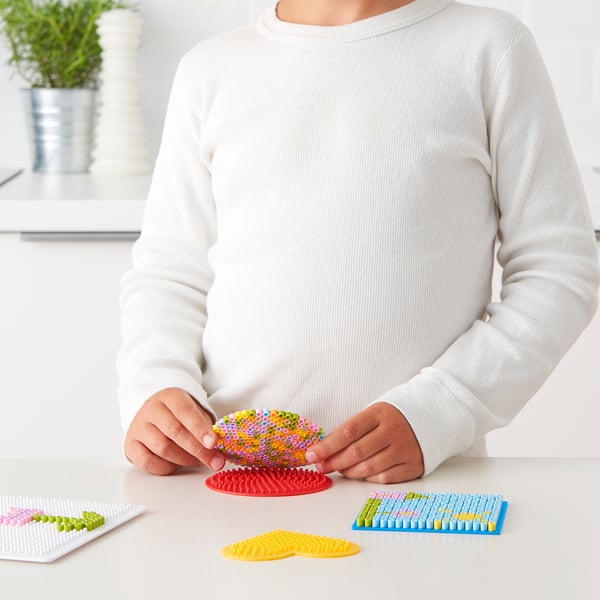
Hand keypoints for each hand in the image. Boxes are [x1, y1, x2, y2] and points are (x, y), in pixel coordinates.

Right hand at [124, 387, 224, 474]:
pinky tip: (176, 464)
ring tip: (197, 461)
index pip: (185, 412)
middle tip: (215, 461)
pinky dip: (165, 467)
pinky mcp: (131, 445)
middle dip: (198, 450)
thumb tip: (218, 449)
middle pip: (175, 432)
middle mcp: (151, 409)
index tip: (214, 443)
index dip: (200, 429)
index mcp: (170, 396)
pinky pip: (147, 462)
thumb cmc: (179, 414)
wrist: (152, 411)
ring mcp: (139, 427)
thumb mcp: (194, 411)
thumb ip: (206, 427)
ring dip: (184, 460)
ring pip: (163, 448)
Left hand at [305, 402, 423, 483]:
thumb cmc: (392, 418)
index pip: (347, 431)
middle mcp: (393, 431)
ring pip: (368, 468)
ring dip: (348, 472)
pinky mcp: (413, 465)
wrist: (431, 418)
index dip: (326, 445)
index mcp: (379, 414)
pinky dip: (368, 479)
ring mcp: (404, 449)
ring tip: (339, 470)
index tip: (311, 455)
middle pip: (356, 452)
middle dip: (333, 462)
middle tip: (320, 466)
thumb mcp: (373, 414)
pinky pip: (384, 478)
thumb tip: (323, 449)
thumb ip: (351, 430)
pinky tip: (361, 474)